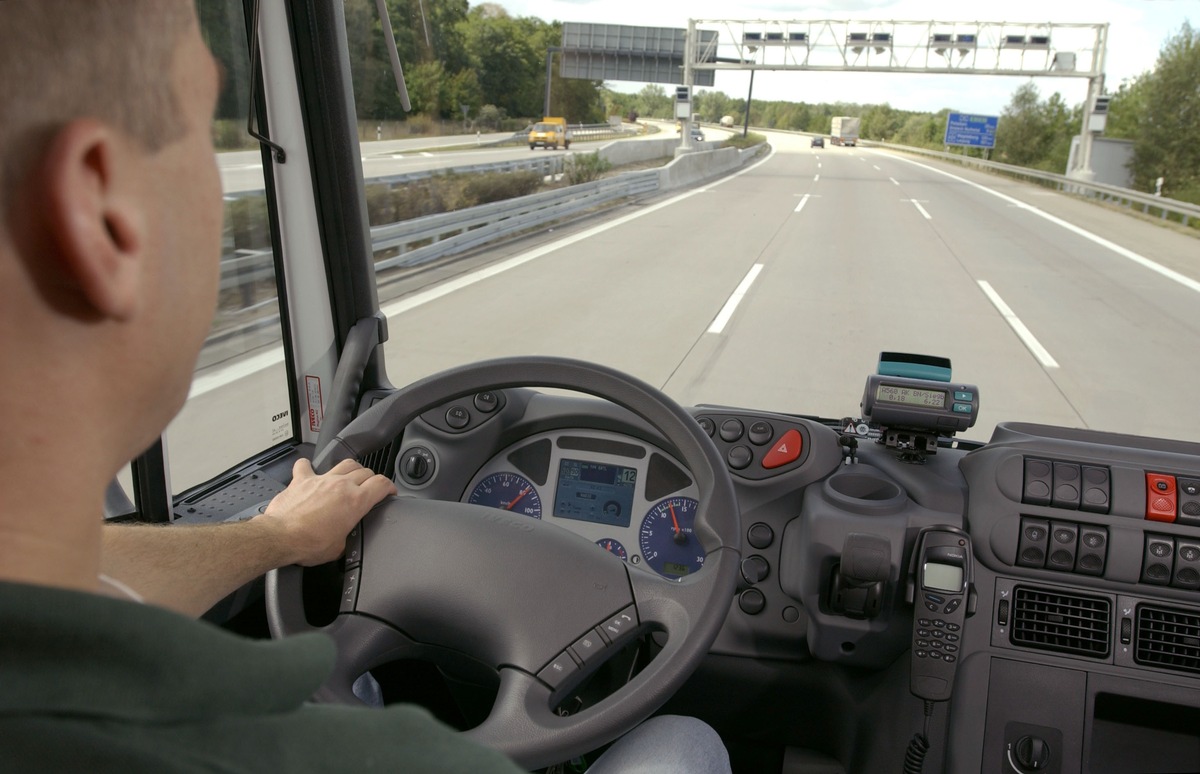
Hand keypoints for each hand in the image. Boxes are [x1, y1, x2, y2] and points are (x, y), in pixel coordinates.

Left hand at [259, 458, 395, 566]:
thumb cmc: (308, 543)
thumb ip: (347, 536)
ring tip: (350, 475)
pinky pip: (306, 465)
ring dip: (351, 469)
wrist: (281, 537)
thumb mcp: (339, 547)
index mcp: (356, 501)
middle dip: (372, 479)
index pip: (381, 483)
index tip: (389, 491)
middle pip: (365, 471)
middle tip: (370, 487)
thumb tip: (345, 536)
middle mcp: (341, 485)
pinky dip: (309, 467)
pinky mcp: (302, 480)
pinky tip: (309, 470)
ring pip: (345, 463)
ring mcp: (321, 480)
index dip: (389, 486)